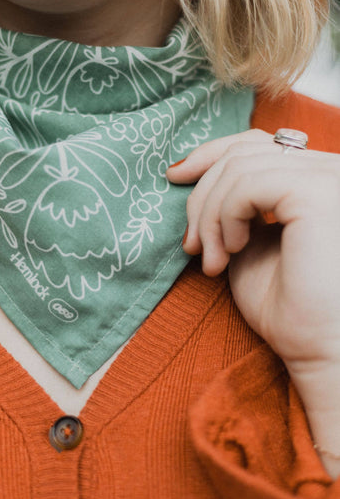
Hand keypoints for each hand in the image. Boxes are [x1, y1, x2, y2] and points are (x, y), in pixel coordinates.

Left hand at [167, 129, 339, 472]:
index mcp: (317, 180)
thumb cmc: (290, 311)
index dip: (211, 153)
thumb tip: (193, 174)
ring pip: (239, 167)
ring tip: (210, 259)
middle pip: (244, 151)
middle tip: (190, 244)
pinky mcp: (317, 193)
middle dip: (202, 194)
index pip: (258, 143)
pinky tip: (231, 251)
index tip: (174, 176)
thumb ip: (234, 205)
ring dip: (209, 214)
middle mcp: (329, 171)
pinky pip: (247, 184)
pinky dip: (224, 216)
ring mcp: (327, 179)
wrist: (321, 354)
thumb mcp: (250, 243)